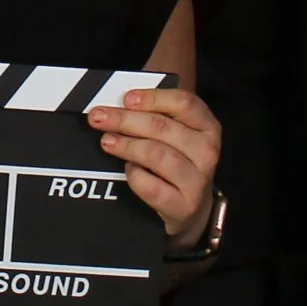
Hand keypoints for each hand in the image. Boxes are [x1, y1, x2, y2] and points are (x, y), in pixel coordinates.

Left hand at [87, 85, 221, 243]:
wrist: (191, 207)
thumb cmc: (178, 162)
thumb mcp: (176, 135)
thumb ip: (155, 114)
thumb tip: (121, 101)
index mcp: (207, 126)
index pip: (183, 103)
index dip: (152, 98)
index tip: (127, 98)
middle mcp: (206, 151)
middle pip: (163, 127)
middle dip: (126, 120)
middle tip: (99, 117)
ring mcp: (197, 180)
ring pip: (157, 155)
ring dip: (127, 146)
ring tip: (108, 141)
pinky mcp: (183, 205)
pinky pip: (152, 187)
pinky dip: (135, 175)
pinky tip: (128, 169)